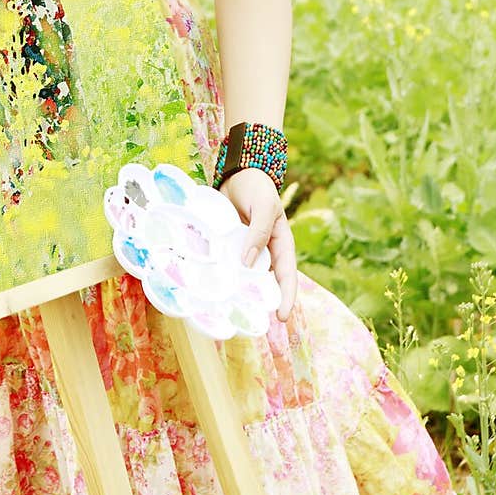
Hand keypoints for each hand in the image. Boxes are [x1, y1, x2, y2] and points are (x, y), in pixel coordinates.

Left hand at [221, 167, 296, 321]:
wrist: (236, 173)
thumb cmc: (257, 188)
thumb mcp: (264, 207)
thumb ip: (258, 232)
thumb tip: (248, 263)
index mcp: (281, 246)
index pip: (287, 276)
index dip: (286, 298)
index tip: (282, 317)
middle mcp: (264, 253)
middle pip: (264, 283)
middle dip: (259, 302)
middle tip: (249, 320)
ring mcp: (244, 252)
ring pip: (243, 277)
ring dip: (237, 291)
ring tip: (226, 310)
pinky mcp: (227, 247)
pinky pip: (225, 264)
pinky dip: (220, 275)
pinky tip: (209, 286)